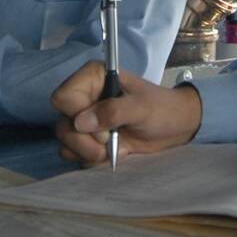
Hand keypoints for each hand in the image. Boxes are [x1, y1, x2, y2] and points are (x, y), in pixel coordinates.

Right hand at [52, 61, 201, 165]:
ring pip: (66, 142)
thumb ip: (113, 111)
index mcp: (93, 78)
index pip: (63, 98)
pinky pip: (74, 154)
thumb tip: (80, 122)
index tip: (101, 124)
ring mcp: (84, 120)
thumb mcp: (141, 107)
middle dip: (86, 141)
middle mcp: (84, 97)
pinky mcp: (88, 138)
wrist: (174, 128)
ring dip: (89, 152)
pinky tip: (110, 154)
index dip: (77, 115)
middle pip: (62, 124)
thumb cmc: (161, 109)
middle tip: (111, 140)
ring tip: (113, 148)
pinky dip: (91, 159)